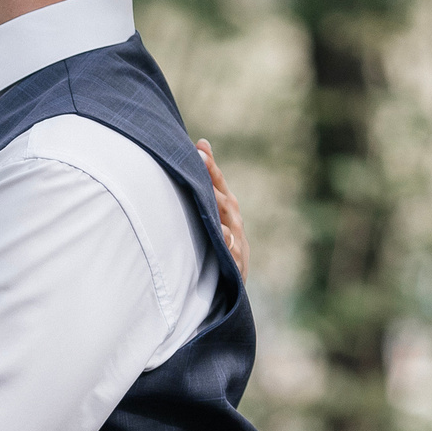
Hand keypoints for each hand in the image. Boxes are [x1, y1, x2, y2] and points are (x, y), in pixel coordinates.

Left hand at [198, 139, 247, 273]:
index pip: (218, 183)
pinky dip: (227, 242)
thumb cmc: (217, 246)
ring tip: (209, 191)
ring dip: (219, 206)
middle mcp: (233, 223)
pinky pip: (232, 252)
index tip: (199, 145)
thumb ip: (203, 193)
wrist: (229, 285)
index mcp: (226, 210)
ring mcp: (236, 243)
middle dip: (212, 178)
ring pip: (229, 223)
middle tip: (199, 157)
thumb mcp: (210, 220)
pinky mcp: (236, 264)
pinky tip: (221, 232)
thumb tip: (195, 154)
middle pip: (223, 198)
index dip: (209, 165)